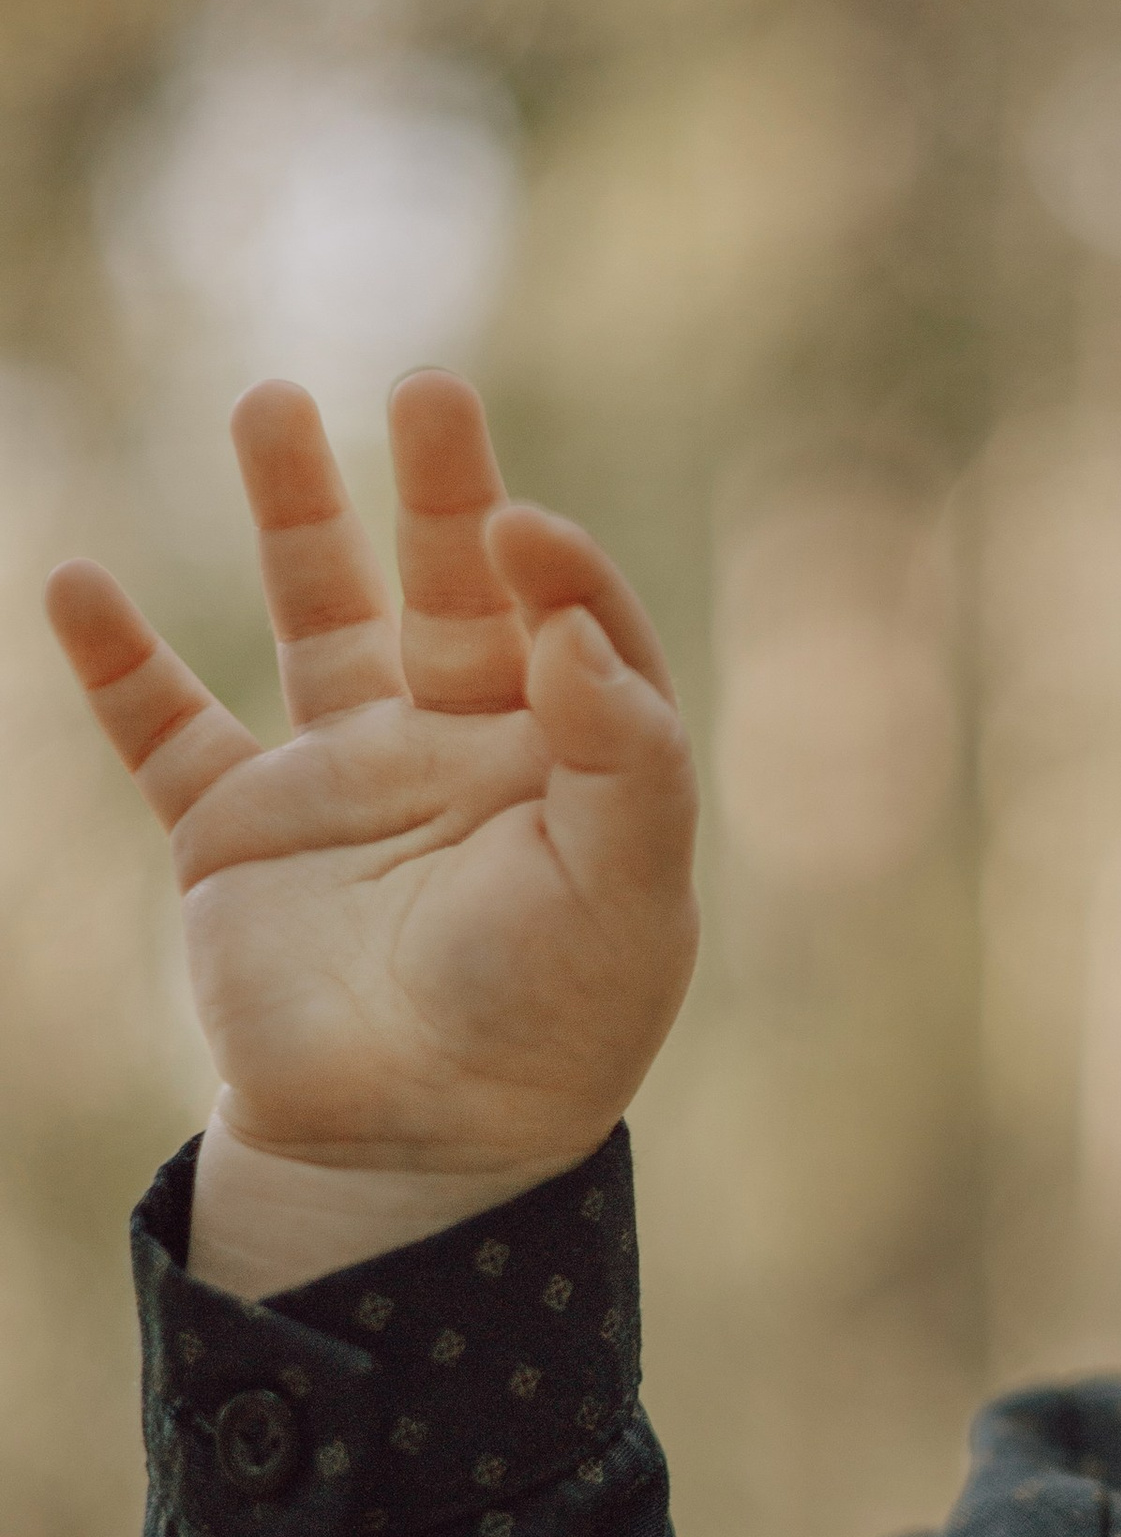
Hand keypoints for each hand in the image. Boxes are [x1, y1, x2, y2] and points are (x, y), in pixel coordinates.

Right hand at [48, 375, 698, 1283]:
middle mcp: (459, 746)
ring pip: (316, 615)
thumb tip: (569, 627)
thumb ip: (626, 754)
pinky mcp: (238, 833)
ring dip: (294, 513)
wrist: (414, 1148)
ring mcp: (343, 781)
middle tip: (430, 388)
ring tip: (272, 402)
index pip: (572, 618)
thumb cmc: (549, 1025)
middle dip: (444, 487)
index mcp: (568, 756)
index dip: (557, 563)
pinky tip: (77, 582)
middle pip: (455, 583)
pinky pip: (167, 732)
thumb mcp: (629, 892)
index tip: (523, 529)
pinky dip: (119, 663)